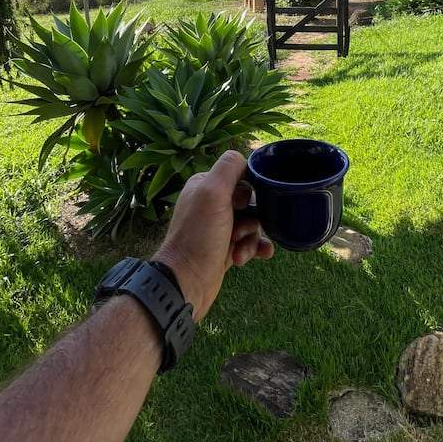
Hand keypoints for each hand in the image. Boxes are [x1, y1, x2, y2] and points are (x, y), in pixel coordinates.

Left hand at [154, 150, 272, 320]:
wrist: (186, 283)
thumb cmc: (199, 236)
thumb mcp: (213, 194)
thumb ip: (229, 169)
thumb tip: (245, 158)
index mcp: (205, 186)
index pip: (240, 175)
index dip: (249, 190)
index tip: (243, 205)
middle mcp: (211, 204)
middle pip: (250, 201)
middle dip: (253, 218)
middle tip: (240, 232)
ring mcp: (219, 228)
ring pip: (253, 223)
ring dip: (252, 238)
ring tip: (239, 252)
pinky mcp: (225, 249)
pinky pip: (250, 242)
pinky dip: (255, 249)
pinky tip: (256, 257)